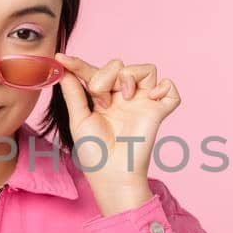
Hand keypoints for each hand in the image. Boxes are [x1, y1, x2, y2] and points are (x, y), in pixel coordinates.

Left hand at [54, 53, 180, 211]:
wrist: (112, 173)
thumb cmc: (94, 152)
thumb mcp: (78, 119)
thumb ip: (73, 93)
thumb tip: (62, 69)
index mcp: (104, 98)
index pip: (94, 72)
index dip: (78, 64)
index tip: (62, 59)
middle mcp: (124, 97)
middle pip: (119, 65)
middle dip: (106, 76)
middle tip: (102, 101)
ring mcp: (143, 103)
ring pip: (146, 69)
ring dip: (130, 77)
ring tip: (125, 98)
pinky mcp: (158, 111)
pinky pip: (170, 87)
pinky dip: (165, 86)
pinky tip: (151, 97)